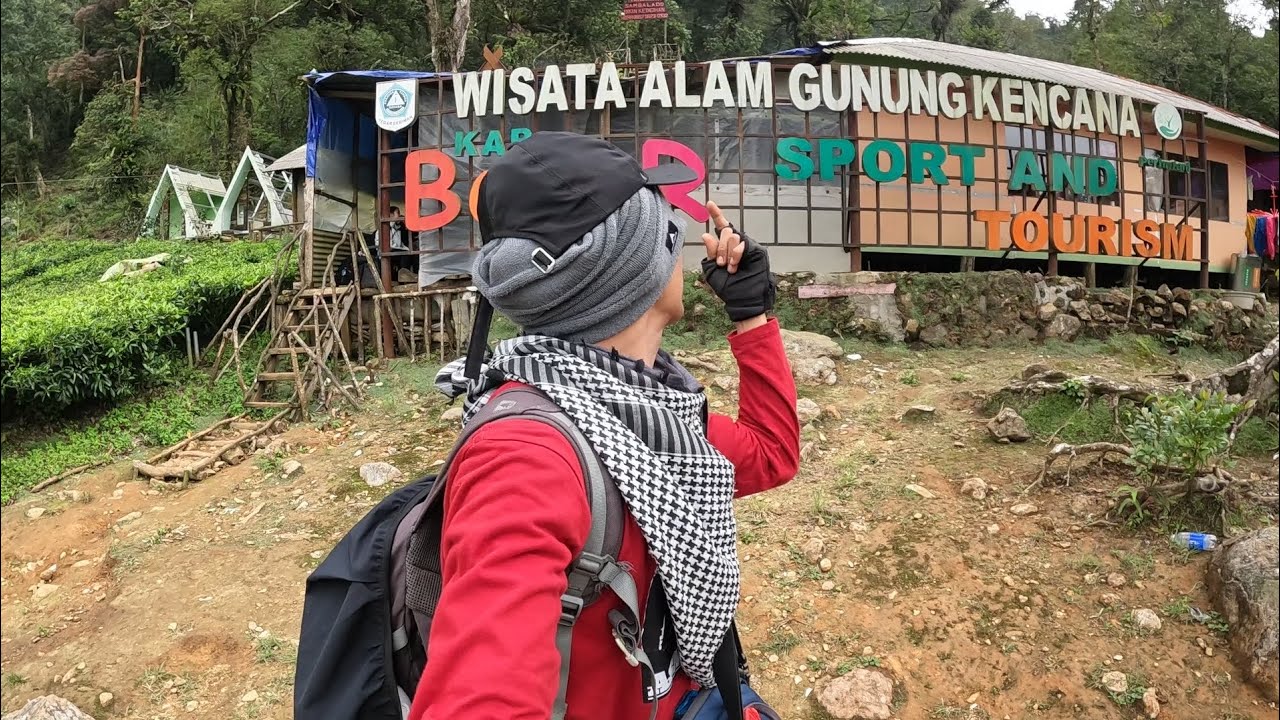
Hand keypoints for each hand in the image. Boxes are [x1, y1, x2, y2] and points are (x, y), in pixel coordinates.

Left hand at [700, 202, 775, 324]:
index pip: (721, 227)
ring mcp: (747, 246)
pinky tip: (735, 265)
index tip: (709, 203)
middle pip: (726, 230)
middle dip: (719, 247)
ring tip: (730, 268)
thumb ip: (710, 252)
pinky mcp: (756, 250)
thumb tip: (706, 234)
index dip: (716, 214)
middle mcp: (737, 244)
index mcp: (725, 247)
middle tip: (720, 263)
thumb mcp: (712, 269)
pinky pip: (742, 244)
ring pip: (733, 236)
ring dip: (727, 253)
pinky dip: (735, 254)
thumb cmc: (727, 287)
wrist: (741, 299)